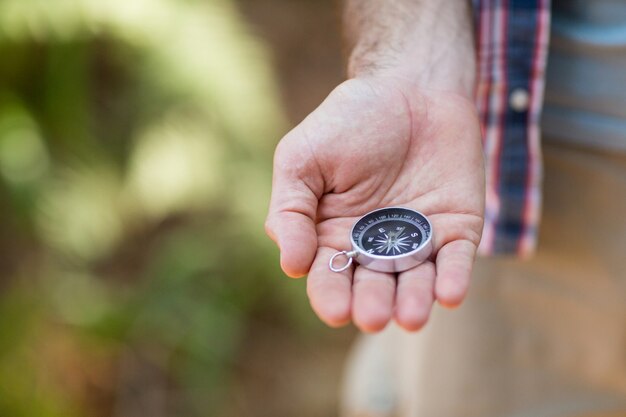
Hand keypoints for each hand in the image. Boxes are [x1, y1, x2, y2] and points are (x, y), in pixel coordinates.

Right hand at [265, 77, 483, 331]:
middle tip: (374, 316)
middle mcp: (375, 246)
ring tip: (411, 317)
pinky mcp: (457, 227)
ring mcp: (418, 239)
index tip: (336, 310)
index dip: (330, 295)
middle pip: (373, 286)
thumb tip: (290, 265)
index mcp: (333, 235)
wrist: (409, 86)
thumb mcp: (301, 158)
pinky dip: (454, 277)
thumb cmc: (348, 121)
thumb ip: (290, 209)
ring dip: (413, 301)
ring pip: (415, 281)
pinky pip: (456, 258)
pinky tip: (449, 294)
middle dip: (373, 304)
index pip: (328, 276)